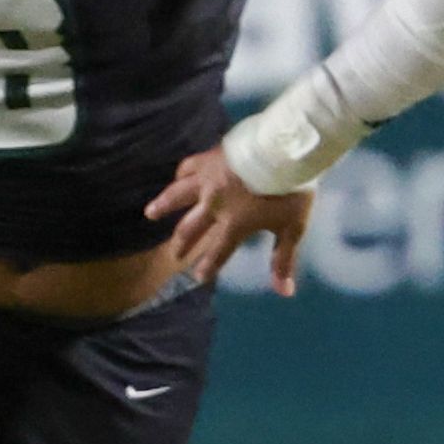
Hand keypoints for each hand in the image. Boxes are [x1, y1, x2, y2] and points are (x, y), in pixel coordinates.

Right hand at [146, 145, 311, 295]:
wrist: (284, 150)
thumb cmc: (291, 191)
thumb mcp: (293, 227)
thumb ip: (283, 259)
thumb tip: (285, 293)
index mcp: (234, 224)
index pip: (217, 252)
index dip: (208, 267)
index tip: (199, 277)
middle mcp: (213, 205)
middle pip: (192, 228)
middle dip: (183, 244)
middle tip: (175, 255)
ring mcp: (207, 181)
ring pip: (178, 196)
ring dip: (163, 206)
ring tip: (150, 213)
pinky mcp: (208, 159)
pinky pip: (188, 168)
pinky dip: (181, 175)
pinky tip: (177, 178)